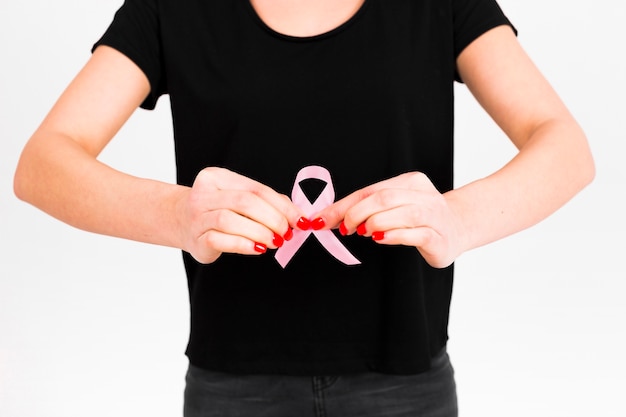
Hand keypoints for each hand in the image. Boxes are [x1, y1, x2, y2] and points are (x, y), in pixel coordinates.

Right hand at [176, 167, 302, 263]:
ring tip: (274, 241)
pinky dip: (243, 244)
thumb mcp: (237, 198)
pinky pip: (220, 240)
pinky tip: (257, 248)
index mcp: (216, 177)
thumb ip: (265, 202)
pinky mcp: (195, 239)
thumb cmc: (215, 210)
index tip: (298, 220)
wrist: (178, 222)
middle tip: (286, 233)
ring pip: (230, 220)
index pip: (256, 189)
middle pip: (245, 202)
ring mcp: (197, 216)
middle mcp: (203, 193)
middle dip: (272, 219)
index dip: (282, 206)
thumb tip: (295, 214)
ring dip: (259, 232)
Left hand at [314, 172, 466, 267]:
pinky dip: (393, 235)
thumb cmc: (420, 218)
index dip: (344, 205)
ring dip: (374, 224)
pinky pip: (414, 234)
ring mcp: (433, 215)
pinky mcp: (438, 236)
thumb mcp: (393, 207)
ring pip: (399, 213)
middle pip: (383, 198)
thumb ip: (364, 209)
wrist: (458, 229)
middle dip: (356, 213)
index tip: (323, 219)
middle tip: (346, 228)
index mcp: (410, 182)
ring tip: (364, 232)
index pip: (370, 190)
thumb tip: (327, 218)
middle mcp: (423, 195)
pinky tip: (381, 239)